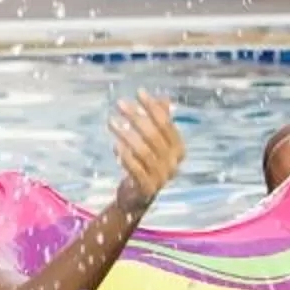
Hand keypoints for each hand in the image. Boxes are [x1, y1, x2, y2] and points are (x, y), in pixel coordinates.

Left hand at [109, 93, 184, 210]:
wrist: (139, 196)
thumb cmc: (147, 164)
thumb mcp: (156, 143)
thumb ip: (161, 122)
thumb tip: (165, 98)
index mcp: (179, 149)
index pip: (166, 123)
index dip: (152, 107)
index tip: (139, 92)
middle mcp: (173, 163)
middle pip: (153, 135)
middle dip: (136, 117)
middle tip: (120, 104)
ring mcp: (161, 177)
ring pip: (143, 151)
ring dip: (126, 134)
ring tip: (111, 122)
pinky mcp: (147, 188)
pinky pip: (136, 169)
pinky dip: (126, 156)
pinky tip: (115, 145)